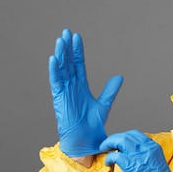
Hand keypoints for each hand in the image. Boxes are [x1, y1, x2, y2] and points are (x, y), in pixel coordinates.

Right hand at [49, 29, 122, 156]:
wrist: (86, 139)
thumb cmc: (92, 124)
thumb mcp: (104, 104)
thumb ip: (110, 90)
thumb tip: (119, 77)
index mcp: (80, 86)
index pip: (78, 64)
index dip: (78, 51)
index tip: (77, 37)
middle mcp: (71, 87)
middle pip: (68, 63)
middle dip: (68, 48)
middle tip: (66, 32)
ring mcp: (64, 92)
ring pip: (61, 69)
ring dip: (61, 55)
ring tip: (61, 40)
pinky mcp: (60, 99)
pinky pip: (56, 82)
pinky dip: (54, 70)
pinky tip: (53, 58)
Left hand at [100, 130, 172, 171]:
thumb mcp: (157, 164)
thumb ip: (147, 157)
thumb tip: (133, 157)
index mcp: (154, 147)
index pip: (136, 135)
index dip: (124, 137)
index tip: (118, 141)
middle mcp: (146, 148)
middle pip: (126, 136)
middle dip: (114, 138)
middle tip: (107, 144)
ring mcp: (138, 155)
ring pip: (120, 141)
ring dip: (109, 143)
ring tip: (104, 149)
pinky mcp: (130, 165)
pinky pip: (115, 155)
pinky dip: (109, 158)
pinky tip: (108, 163)